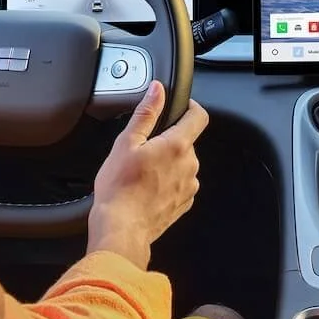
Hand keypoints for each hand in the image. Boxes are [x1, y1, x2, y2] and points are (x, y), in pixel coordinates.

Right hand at [87, 83, 208, 269]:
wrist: (121, 228)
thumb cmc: (120, 188)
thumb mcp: (126, 143)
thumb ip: (146, 113)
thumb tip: (157, 91)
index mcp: (177, 145)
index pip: (199, 116)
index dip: (190, 107)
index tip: (179, 108)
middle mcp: (190, 165)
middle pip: (186, 141)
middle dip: (169, 140)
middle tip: (143, 149)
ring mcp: (189, 186)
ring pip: (183, 164)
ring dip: (168, 163)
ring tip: (142, 172)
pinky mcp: (185, 203)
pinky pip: (180, 184)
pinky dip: (167, 182)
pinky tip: (147, 188)